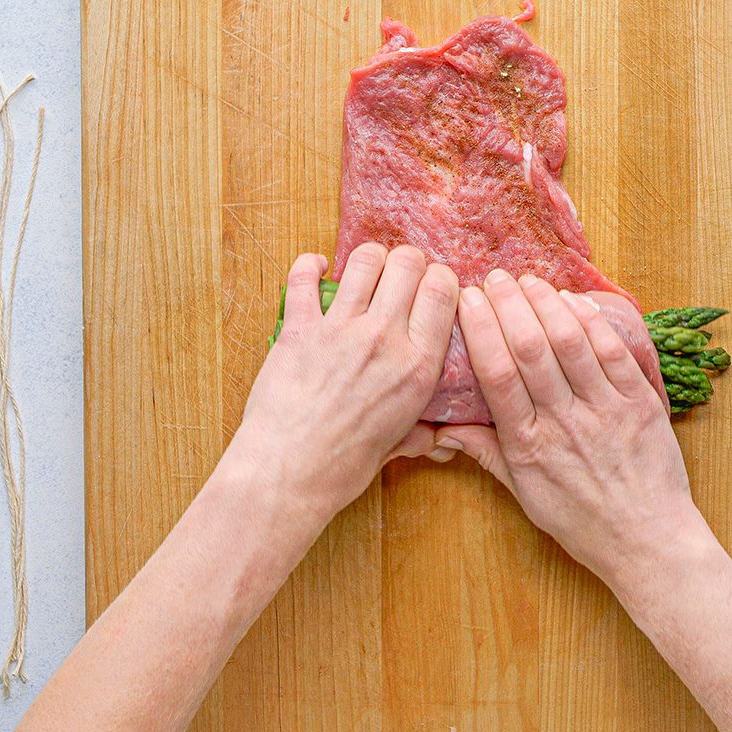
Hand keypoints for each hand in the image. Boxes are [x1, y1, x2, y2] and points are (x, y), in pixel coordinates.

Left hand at [231, 243, 460, 520]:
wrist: (289, 473)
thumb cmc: (343, 467)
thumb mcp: (396, 447)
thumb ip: (419, 434)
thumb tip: (437, 441)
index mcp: (418, 366)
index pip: (442, 290)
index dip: (441, 278)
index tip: (433, 286)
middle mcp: (384, 338)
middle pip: (408, 264)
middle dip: (408, 261)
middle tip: (400, 276)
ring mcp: (340, 329)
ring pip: (364, 260)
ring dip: (367, 259)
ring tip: (365, 270)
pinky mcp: (299, 328)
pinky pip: (304, 278)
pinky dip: (309, 266)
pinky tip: (316, 268)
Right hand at [435, 269, 706, 586]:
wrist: (647, 542)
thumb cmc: (583, 523)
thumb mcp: (525, 495)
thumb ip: (488, 455)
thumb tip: (446, 428)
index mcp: (529, 445)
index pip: (497, 374)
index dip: (482, 330)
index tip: (469, 301)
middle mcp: (564, 423)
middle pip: (530, 349)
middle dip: (509, 305)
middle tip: (495, 279)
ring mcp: (605, 411)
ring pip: (570, 343)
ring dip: (546, 304)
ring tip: (529, 281)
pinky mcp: (640, 404)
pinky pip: (612, 354)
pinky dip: (591, 322)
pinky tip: (573, 302)